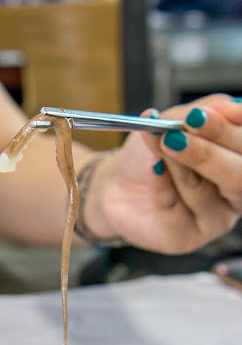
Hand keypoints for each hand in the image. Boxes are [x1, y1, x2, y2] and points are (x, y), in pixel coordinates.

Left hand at [87, 94, 241, 253]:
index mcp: (240, 163)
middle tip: (176, 136)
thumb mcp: (177, 121)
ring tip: (158, 145)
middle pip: (239, 177)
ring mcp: (213, 221)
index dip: (229, 131)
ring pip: (203, 192)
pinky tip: (151, 169)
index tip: (202, 114)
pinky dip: (161, 186)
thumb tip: (229, 106)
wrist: (114, 183)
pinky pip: (177, 213)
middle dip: (208, 153)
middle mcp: (234, 195)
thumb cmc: (151, 154)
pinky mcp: (185, 238)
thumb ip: (206, 111)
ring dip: (177, 166)